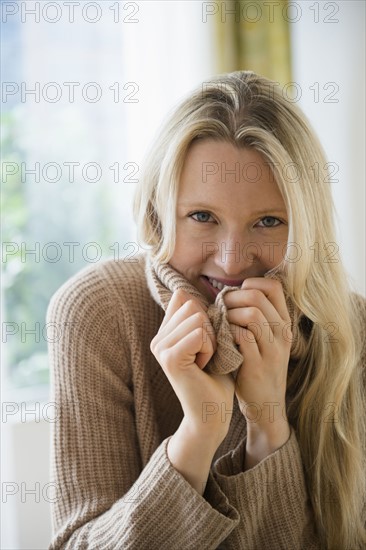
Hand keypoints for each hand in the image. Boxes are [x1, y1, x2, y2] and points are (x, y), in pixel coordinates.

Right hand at [150, 288, 234, 447]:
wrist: (212, 414)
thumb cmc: (215, 378)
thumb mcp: (208, 340)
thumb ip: (197, 317)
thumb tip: (185, 291)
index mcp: (164, 333)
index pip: (184, 299)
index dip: (205, 316)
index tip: (206, 343)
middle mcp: (157, 339)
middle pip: (192, 306)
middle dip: (209, 328)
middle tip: (206, 355)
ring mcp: (160, 348)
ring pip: (197, 318)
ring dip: (211, 340)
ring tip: (205, 361)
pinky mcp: (170, 357)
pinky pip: (200, 333)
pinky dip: (210, 349)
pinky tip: (204, 366)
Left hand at [223, 278, 291, 464]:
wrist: (266, 406)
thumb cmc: (257, 366)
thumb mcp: (265, 340)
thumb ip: (255, 317)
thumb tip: (229, 292)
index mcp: (284, 323)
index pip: (273, 286)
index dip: (250, 284)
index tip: (234, 296)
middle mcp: (282, 333)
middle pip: (258, 296)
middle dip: (232, 298)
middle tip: (219, 308)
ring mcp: (272, 349)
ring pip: (252, 314)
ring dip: (228, 314)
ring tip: (219, 322)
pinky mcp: (258, 365)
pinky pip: (242, 336)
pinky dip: (227, 332)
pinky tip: (220, 338)